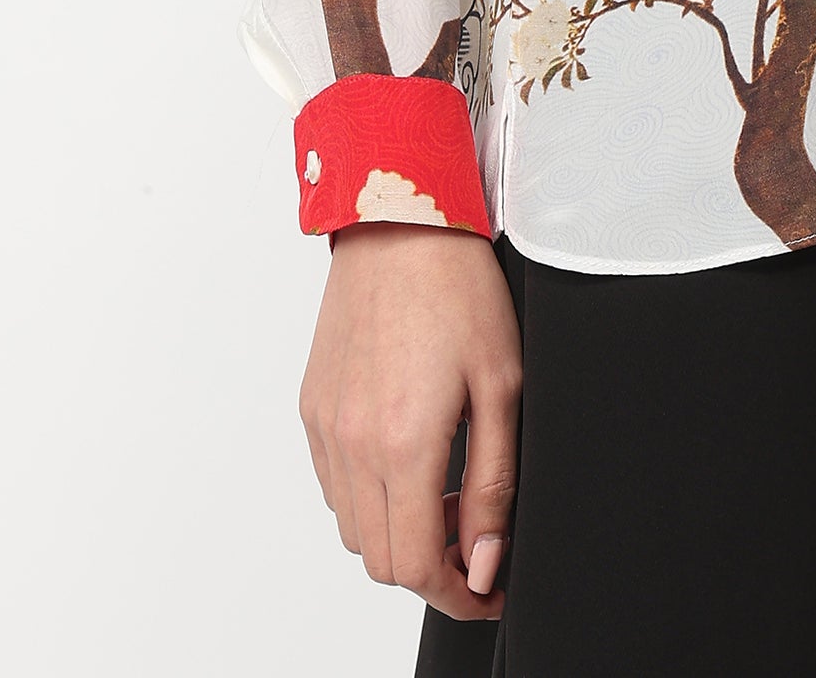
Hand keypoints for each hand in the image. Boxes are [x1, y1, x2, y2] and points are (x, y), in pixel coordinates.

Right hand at [299, 222, 521, 620]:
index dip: (458, 596)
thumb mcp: (503, 386)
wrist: (399, 220)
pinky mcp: (312, 407)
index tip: (489, 589)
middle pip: (382, 560)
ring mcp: (326, 428)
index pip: (417, 568)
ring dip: (399, 532)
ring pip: (354, 528)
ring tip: (448, 489)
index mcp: (403, 445)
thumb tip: (486, 561)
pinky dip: (369, 496)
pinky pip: (335, 485)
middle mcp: (352, 446)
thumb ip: (493, 485)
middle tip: (477, 536)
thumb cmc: (458, 289)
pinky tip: (409, 457)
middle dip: (432, 569)